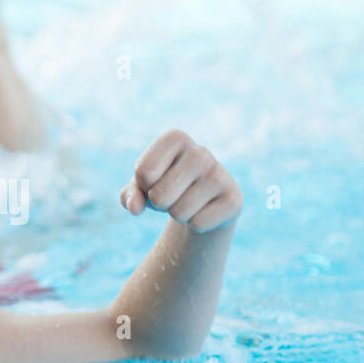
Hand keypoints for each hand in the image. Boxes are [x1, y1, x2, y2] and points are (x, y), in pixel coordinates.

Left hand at [119, 130, 242, 231]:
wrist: (203, 201)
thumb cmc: (166, 186)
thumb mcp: (141, 188)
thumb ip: (129, 195)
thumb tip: (134, 208)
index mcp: (176, 138)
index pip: (143, 173)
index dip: (144, 186)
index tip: (157, 179)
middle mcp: (200, 152)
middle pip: (160, 196)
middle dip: (159, 204)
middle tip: (173, 195)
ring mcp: (220, 175)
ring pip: (179, 212)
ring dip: (178, 214)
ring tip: (188, 201)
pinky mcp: (234, 199)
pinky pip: (198, 224)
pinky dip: (195, 224)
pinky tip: (204, 210)